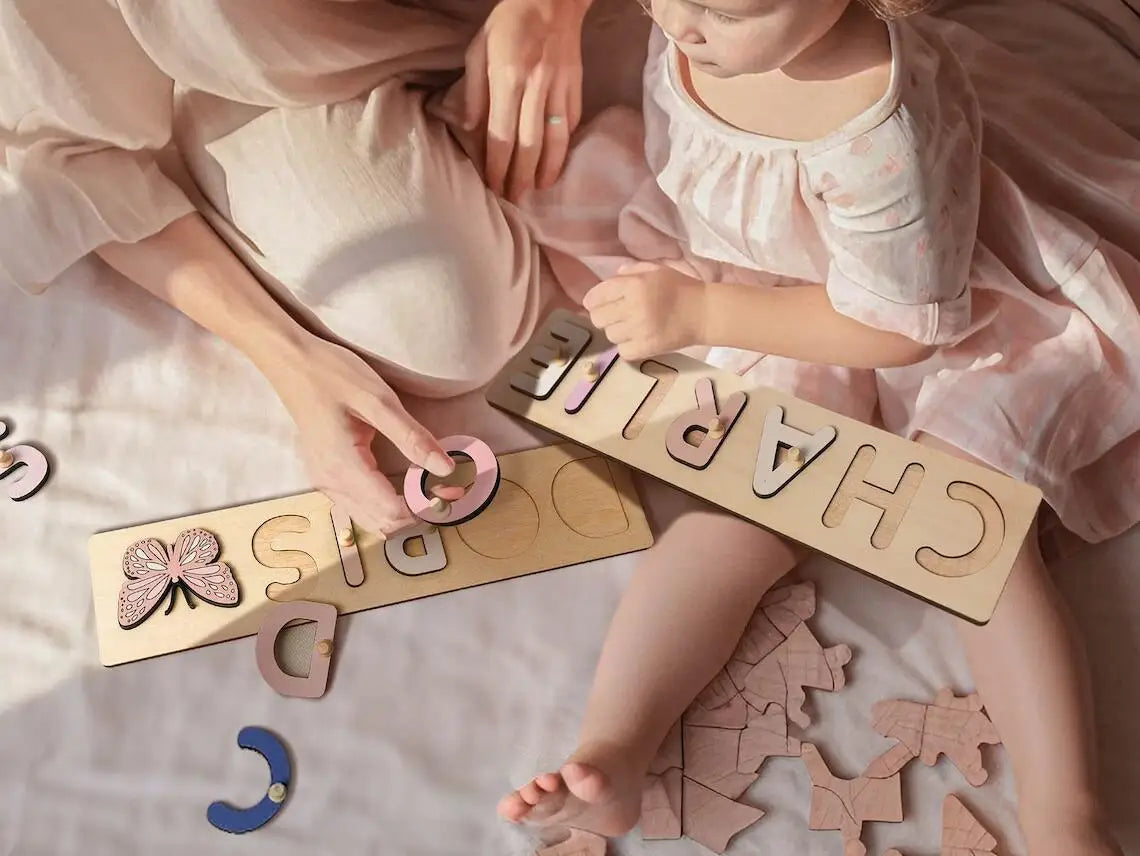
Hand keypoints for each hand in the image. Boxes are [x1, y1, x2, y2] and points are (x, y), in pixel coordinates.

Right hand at [264, 335, 454, 535]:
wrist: (292, 364)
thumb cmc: (332, 375)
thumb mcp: (379, 400)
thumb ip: (412, 437)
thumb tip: (445, 468)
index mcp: (344, 466)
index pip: (392, 510)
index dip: (426, 506)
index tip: (451, 492)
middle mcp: (332, 483)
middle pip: (383, 523)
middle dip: (418, 513)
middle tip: (445, 491)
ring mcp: (325, 482)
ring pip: (370, 521)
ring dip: (402, 514)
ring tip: (427, 489)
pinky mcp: (325, 476)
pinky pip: (358, 507)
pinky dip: (384, 507)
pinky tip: (401, 486)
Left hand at [464, 0, 590, 201]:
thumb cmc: (510, 22)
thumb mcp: (479, 47)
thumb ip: (474, 89)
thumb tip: (472, 127)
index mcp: (507, 79)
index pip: (500, 134)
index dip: (496, 165)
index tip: (493, 185)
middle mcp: (535, 87)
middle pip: (528, 145)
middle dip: (520, 176)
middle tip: (515, 198)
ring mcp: (560, 88)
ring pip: (555, 140)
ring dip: (546, 170)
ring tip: (538, 189)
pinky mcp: (576, 86)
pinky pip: (571, 122)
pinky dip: (564, 146)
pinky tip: (556, 162)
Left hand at [582, 262, 708, 360]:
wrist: (704, 313)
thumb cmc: (681, 288)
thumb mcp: (657, 271)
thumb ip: (632, 271)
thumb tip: (613, 277)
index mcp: (634, 285)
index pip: (596, 296)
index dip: (593, 300)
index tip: (599, 303)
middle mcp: (633, 307)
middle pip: (597, 318)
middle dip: (604, 316)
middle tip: (617, 315)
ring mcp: (640, 330)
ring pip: (609, 335)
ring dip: (617, 331)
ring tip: (631, 327)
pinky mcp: (647, 348)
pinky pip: (622, 351)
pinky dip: (627, 346)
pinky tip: (637, 339)